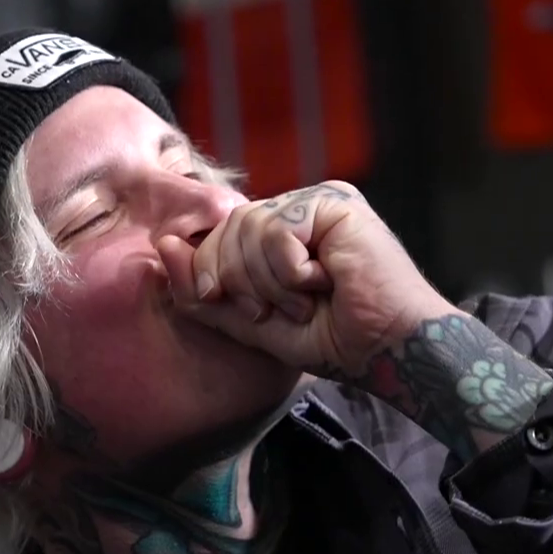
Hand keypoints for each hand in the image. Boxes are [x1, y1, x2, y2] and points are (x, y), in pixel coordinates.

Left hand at [156, 182, 451, 377]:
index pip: (218, 235)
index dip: (212, 273)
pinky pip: (277, 229)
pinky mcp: (336, 203)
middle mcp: (299, 210)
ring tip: (307, 299)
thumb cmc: (336, 340)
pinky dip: (290, 271)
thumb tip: (161, 246)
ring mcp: (318, 202)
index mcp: (281, 232)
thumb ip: (205, 292)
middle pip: (227, 228)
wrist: (391, 351)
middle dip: (240, 281)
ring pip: (247, 227)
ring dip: (269, 282)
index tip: (252, 312)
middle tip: (281, 309)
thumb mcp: (254, 323)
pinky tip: (324, 282)